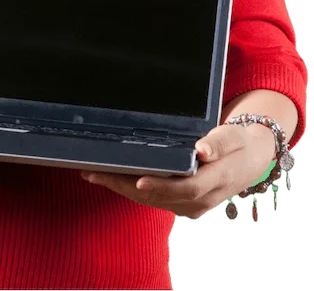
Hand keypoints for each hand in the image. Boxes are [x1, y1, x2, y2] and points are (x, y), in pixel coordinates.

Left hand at [80, 122, 274, 218]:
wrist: (249, 161)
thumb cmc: (239, 144)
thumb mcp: (233, 137)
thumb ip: (218, 143)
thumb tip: (202, 150)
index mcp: (216, 181)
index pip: (185, 188)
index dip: (161, 185)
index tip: (138, 179)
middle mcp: (201, 199)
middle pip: (159, 197)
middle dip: (125, 186)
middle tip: (95, 173)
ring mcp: (190, 206)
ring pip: (152, 201)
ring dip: (121, 189)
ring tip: (93, 174)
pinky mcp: (182, 204)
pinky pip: (154, 200)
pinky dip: (130, 190)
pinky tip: (111, 179)